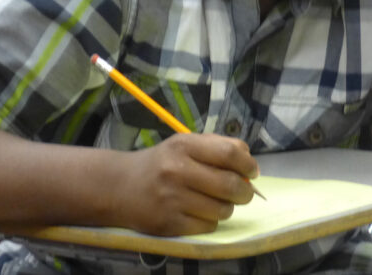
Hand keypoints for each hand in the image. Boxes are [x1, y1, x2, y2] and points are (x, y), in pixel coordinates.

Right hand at [113, 134, 258, 235]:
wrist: (120, 187)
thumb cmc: (161, 163)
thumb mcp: (184, 144)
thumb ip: (217, 147)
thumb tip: (249, 165)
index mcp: (184, 146)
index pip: (229, 153)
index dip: (248, 164)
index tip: (252, 172)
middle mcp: (177, 171)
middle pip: (230, 185)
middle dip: (245, 192)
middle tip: (243, 193)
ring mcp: (172, 199)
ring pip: (222, 210)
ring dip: (226, 208)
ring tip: (216, 202)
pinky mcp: (169, 224)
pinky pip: (208, 227)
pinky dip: (210, 222)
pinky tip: (199, 213)